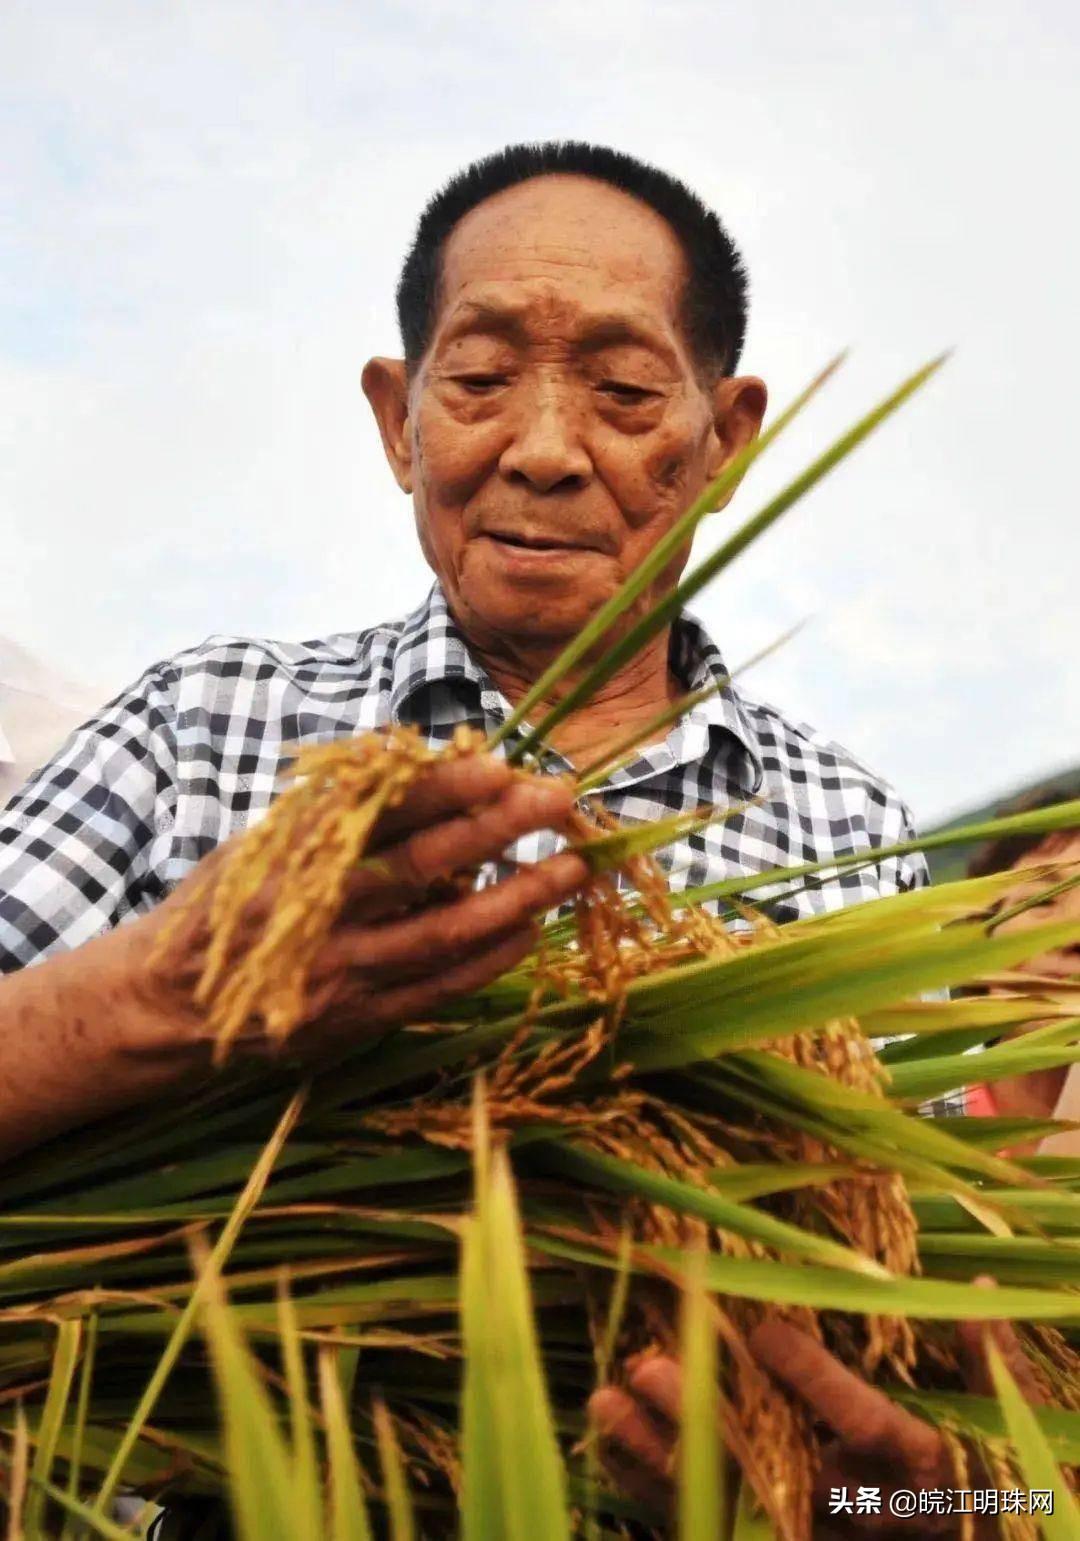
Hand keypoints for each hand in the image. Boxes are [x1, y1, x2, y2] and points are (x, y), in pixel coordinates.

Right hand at [121, 753, 586, 1059]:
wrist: (170, 1007)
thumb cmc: (225, 907)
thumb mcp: (262, 843)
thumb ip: (333, 811)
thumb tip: (416, 763)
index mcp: (292, 856)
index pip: (378, 811)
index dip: (443, 787)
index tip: (500, 764)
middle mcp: (319, 912)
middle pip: (422, 866)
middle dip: (497, 829)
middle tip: (558, 800)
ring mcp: (342, 971)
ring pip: (444, 933)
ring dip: (516, 899)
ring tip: (572, 869)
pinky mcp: (358, 1019)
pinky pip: (439, 987)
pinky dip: (490, 958)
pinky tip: (531, 930)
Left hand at [589, 1294, 1043, 1536]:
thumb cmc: (975, 1490)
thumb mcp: (993, 1432)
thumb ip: (983, 1365)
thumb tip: (979, 1285)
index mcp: (915, 1471)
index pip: (864, 1428)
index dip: (816, 1382)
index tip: (765, 1331)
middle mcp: (855, 1512)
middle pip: (771, 1469)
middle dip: (705, 1420)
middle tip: (648, 1366)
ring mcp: (808, 1533)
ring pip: (724, 1500)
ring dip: (657, 1454)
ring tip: (604, 1398)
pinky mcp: (770, 1540)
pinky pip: (704, 1521)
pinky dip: (650, 1484)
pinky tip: (607, 1438)